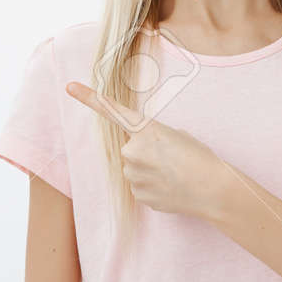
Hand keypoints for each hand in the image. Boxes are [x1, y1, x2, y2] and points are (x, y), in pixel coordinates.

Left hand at [65, 80, 231, 218]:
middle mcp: (132, 150)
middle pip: (130, 149)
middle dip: (145, 153)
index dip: (88, 97)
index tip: (69, 87)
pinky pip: (140, 186)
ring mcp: (133, 174)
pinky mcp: (138, 194)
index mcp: (145, 129)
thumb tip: (144, 153)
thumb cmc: (199, 157)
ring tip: (172, 174)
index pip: (111, 110)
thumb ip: (152, 139)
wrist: (212, 188)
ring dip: (149, 171)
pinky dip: (153, 187)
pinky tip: (170, 187)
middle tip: (170, 159)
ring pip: (134, 169)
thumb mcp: (176, 136)